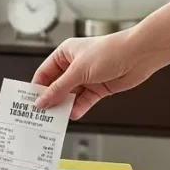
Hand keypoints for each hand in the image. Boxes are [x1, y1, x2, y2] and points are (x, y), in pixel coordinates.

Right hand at [32, 30, 161, 118]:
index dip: (37, 88)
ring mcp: (87, 78)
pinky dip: (79, 108)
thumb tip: (42, 101)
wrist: (138, 55)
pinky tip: (74, 114)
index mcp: (65, 54)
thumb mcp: (77, 71)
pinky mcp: (98, 88)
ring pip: (70, 96)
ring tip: (57, 117)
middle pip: (56, 86)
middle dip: (51, 100)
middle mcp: (74, 65)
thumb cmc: (110, 52)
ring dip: (65, 106)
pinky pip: (84, 101)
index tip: (31, 103)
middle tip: (42, 114)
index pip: (44, 73)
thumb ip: (58, 89)